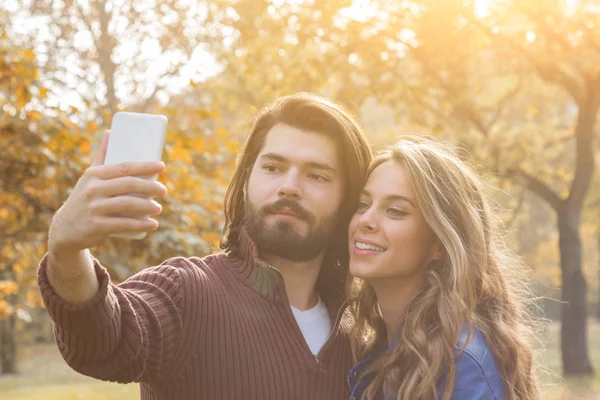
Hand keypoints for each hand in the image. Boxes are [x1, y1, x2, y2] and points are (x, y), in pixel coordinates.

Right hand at [49, 131, 167, 253]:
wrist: (66, 228)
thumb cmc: (85, 197)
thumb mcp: (90, 176)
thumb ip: (101, 156)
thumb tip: (110, 132)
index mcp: (94, 174)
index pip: (124, 167)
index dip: (145, 166)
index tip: (162, 166)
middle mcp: (93, 189)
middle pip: (128, 184)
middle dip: (150, 187)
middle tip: (164, 191)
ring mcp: (94, 207)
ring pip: (128, 204)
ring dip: (148, 206)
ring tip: (159, 208)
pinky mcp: (96, 225)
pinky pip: (123, 224)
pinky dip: (141, 224)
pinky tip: (153, 224)